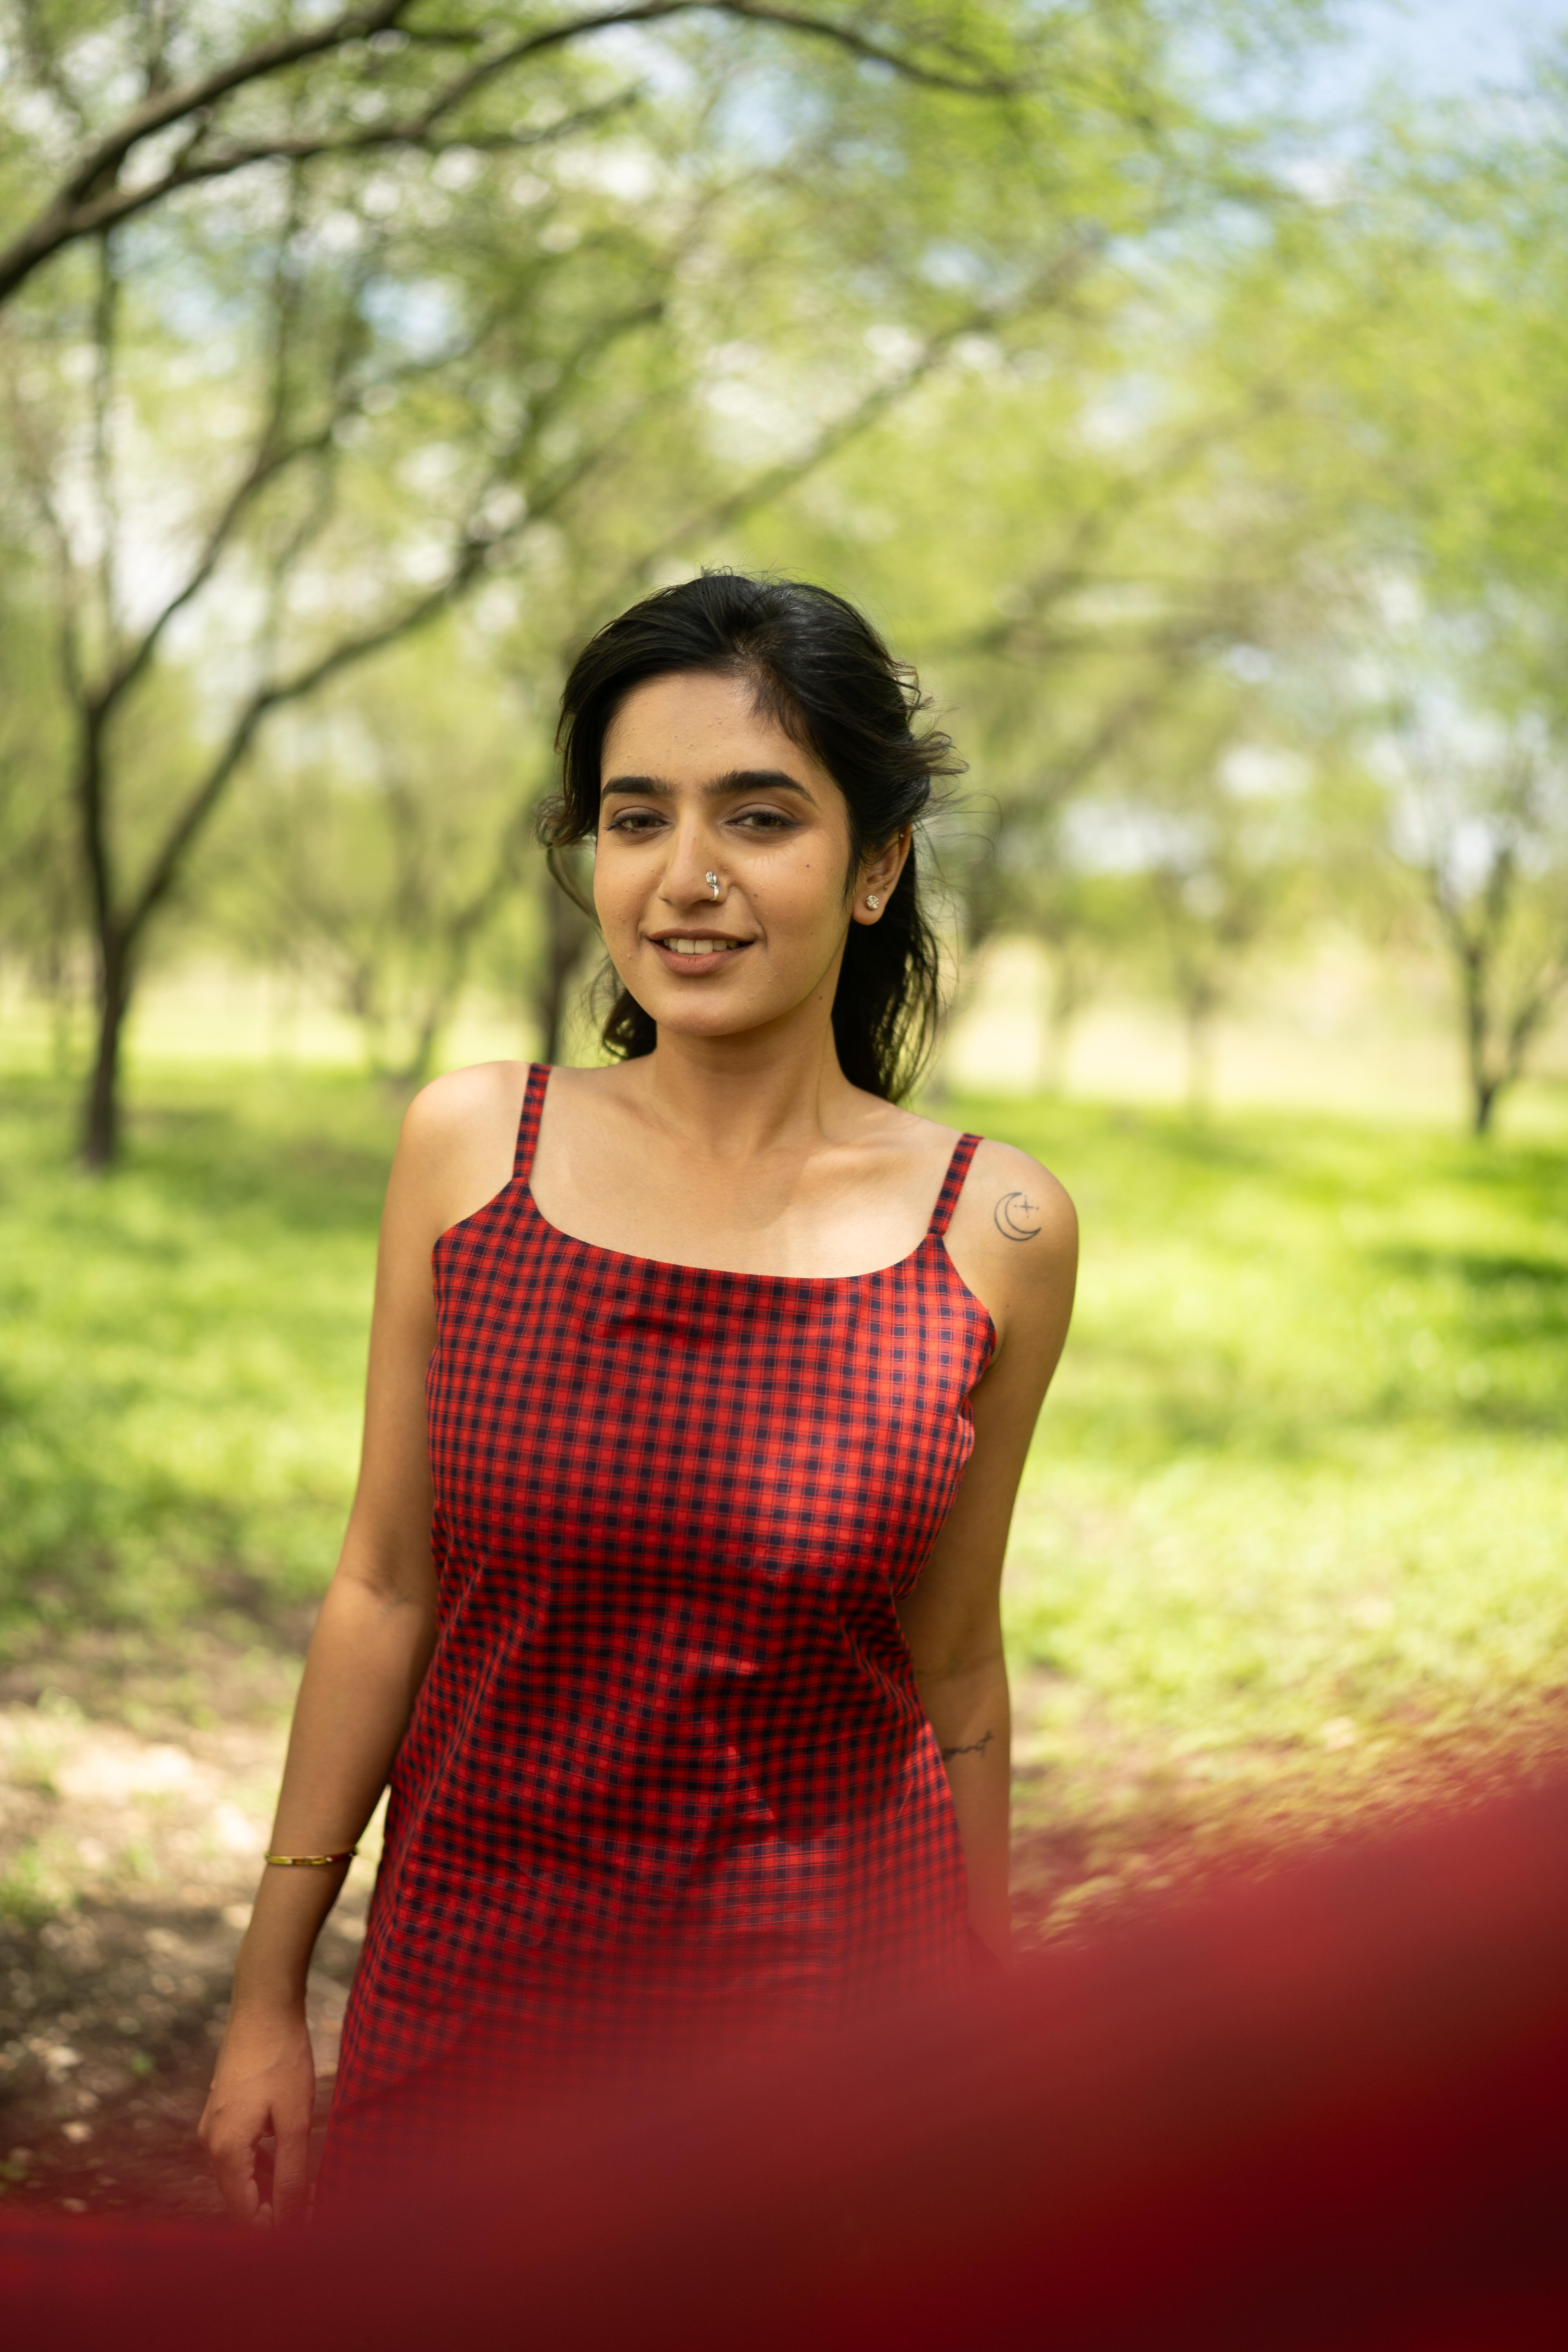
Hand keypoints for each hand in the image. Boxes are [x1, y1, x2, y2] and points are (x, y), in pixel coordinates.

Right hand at [200, 1999, 315, 2226]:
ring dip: (271, 2185)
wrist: (263, 2005)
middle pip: (239, 2195)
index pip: (243, 2211)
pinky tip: (289, 2158)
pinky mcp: (224, 2109)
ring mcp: (214, 2124)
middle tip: (314, 2210)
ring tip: (309, 2189)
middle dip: (273, 2208)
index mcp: (224, 2150)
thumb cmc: (281, 2059)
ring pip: (241, 2173)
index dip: (272, 2229)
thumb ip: (292, 2174)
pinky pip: (241, 2150)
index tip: (306, 2232)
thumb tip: (292, 2221)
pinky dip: (264, 2162)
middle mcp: (210, 2141)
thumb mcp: (294, 2120)